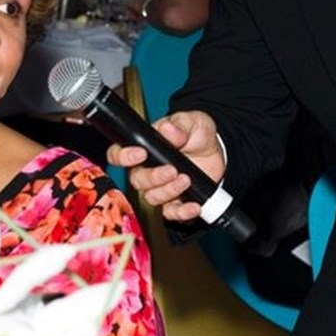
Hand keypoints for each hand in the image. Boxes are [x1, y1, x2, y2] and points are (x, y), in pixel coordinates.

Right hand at [107, 110, 225, 220]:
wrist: (215, 151)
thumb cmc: (196, 134)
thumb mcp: (191, 122)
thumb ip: (180, 125)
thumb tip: (168, 129)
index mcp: (145, 148)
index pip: (119, 154)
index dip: (123, 156)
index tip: (141, 153)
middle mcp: (147, 170)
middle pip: (137, 180)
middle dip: (154, 177)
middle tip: (173, 169)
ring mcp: (160, 188)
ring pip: (152, 197)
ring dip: (169, 191)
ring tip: (187, 179)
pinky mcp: (175, 202)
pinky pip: (172, 213)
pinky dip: (183, 212)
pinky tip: (194, 205)